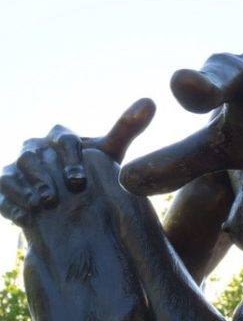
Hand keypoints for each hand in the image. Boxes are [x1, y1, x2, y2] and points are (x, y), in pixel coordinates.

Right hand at [0, 98, 155, 225]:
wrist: (74, 205)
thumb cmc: (94, 173)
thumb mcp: (110, 154)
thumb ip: (126, 129)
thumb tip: (150, 101)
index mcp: (59, 136)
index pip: (63, 139)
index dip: (70, 158)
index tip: (79, 180)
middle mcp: (35, 148)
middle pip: (34, 156)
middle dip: (45, 176)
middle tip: (58, 196)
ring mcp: (18, 168)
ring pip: (14, 173)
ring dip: (26, 189)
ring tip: (42, 205)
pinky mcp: (6, 188)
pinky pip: (2, 194)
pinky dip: (11, 205)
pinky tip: (26, 219)